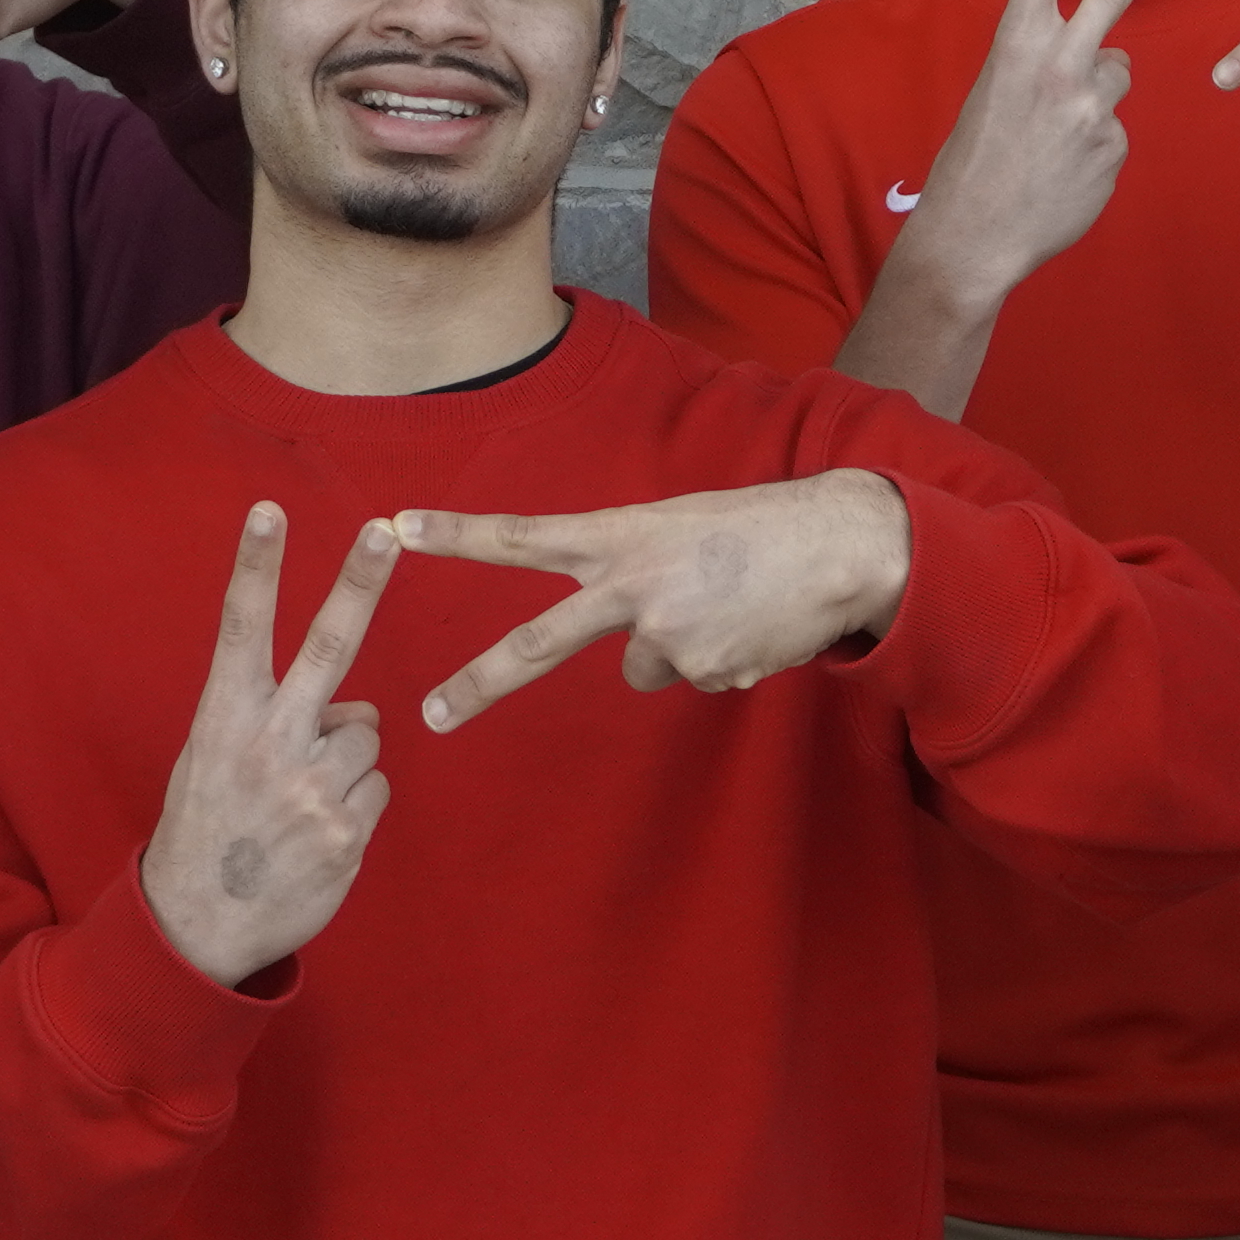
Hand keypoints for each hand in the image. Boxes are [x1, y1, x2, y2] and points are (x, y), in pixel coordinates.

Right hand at [139, 506, 400, 986]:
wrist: (198, 926)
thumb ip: (275, 720)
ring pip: (365, 734)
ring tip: (299, 803)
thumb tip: (353, 706)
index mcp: (225, 718)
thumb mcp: (214, 761)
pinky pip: (376, 789)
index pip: (241, 627)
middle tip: (385, 531)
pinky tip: (317, 833)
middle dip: (357, 583)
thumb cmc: (209, 827)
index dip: (256, 566)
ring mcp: (311, 787)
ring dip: (344, 760)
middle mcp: (269, 742)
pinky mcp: (345, 830)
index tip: (268, 510)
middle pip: (326, 646)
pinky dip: (355, 805)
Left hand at [396, 473, 914, 731]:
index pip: (524, 534)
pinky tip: (756, 627)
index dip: (459, 533)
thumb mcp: (682, 529)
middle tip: (431, 714)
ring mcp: (664, 632)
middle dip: (480, 682)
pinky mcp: (702, 668)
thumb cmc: (760, 528)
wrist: (841, 544)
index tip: (397, 526)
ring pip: (646, 666)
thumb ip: (640, 576)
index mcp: (621, 535)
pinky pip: (696, 678)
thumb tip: (641, 655)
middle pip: (538, 643)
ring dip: (681, 646)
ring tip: (732, 606)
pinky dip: (723, 659)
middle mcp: (631, 585)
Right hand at [898, 0, 1185, 307]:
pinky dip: (1092, 147)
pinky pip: (1114, 130)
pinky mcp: (1115, 144)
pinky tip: (1062, 174)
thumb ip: (1054, 64)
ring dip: (1091, 99)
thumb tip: (1112, 63)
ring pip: (1116, 74)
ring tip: (1048, 144)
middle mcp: (1058, 63)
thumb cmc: (978, 162)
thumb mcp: (1000, 95)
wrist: (974, 238)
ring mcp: (1092, 104)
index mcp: (1014, 44)